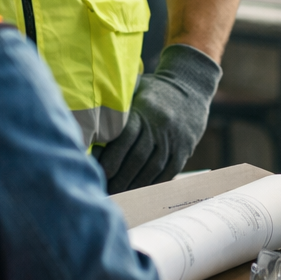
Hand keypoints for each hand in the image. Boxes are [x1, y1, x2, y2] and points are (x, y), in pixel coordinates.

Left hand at [96, 43, 220, 191]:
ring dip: (136, 184)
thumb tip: (89, 117)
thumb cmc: (154, 89)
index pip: (125, 137)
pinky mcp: (185, 147)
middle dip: (121, 178)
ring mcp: (175, 137)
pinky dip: (154, 182)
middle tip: (107, 191)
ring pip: (154, 167)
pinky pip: (169, 170)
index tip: (99, 172)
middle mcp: (160, 124)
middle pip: (138, 157)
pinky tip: (141, 190)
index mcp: (145, 108)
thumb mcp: (136, 88)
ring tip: (121, 194)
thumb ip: (117, 102)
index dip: (112, 158)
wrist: (191, 85)